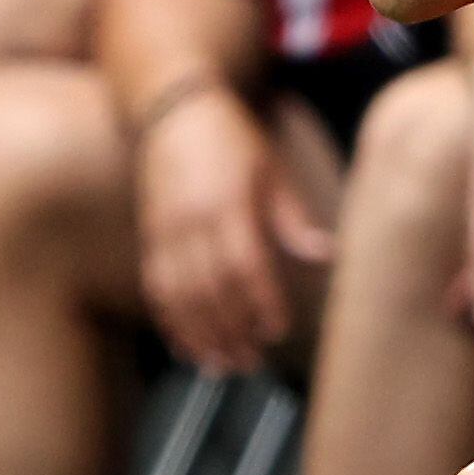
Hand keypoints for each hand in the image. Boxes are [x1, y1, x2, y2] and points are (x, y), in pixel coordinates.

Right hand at [134, 83, 330, 374]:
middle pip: (208, 289)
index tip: (277, 329)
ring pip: (178, 295)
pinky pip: (156, 287)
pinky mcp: (148, 235)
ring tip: (222, 365)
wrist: (172, 109)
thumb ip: (292, 218)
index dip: (259, 301)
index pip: (243, 265)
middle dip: (230, 331)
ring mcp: (163, 230)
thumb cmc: (230, 138)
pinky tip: (186, 345)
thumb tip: (324, 254)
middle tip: (252, 362)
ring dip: (200, 335)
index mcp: (225, 204)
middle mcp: (189, 222)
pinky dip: (170, 320)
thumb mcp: (270, 169)